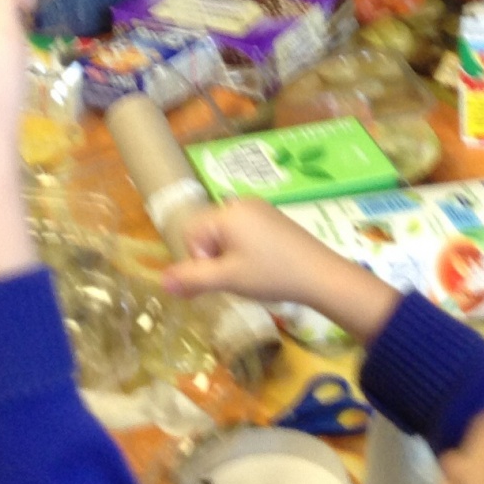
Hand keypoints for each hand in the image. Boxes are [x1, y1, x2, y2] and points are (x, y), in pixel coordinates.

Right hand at [164, 198, 400, 342]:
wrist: (321, 275)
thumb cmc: (271, 275)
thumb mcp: (228, 279)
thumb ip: (193, 278)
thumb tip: (162, 281)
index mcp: (227, 212)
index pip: (191, 233)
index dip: (200, 259)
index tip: (222, 275)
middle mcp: (240, 202)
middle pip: (208, 231)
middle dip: (215, 257)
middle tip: (237, 277)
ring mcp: (260, 208)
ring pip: (226, 234)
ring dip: (230, 256)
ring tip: (252, 274)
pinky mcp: (273, 218)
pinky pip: (244, 232)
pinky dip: (246, 250)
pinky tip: (264, 267)